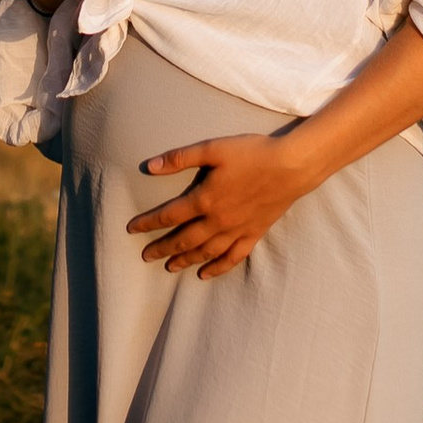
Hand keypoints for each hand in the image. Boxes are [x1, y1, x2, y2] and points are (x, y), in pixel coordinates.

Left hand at [126, 133, 312, 276]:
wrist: (291, 166)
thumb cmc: (252, 153)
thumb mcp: (213, 148)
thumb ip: (180, 158)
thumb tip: (150, 166)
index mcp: (204, 199)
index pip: (168, 215)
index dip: (147, 223)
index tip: (131, 229)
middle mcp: (217, 220)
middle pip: (183, 239)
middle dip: (161, 248)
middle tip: (145, 256)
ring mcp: (236, 230)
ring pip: (205, 252)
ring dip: (185, 260)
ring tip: (169, 267)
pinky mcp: (254, 234)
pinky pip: (232, 257)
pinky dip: (217, 267)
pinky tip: (205, 274)